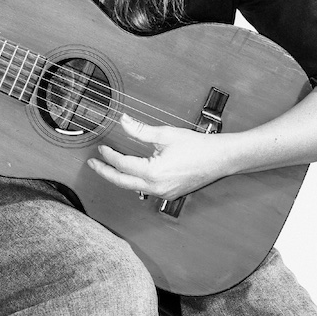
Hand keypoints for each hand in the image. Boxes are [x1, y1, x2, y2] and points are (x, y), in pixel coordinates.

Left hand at [87, 112, 230, 200]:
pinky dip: (135, 181)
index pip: (122, 165)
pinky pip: (146, 189)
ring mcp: (164, 193)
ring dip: (120, 178)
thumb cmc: (199, 147)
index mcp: (153, 173)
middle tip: (94, 165)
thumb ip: (141, 130)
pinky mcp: (170, 193)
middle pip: (122, 182)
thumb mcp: (166, 134)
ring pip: (134, 188)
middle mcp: (156, 187)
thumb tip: (123, 122)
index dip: (109, 156)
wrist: (221, 159)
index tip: (101, 148)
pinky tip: (132, 174)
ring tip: (110, 168)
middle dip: (106, 173)